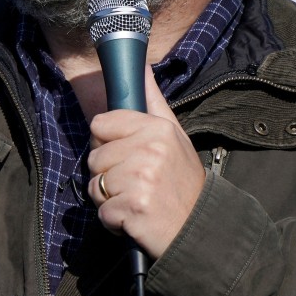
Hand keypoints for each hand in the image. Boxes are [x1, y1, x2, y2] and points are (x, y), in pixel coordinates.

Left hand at [87, 66, 205, 258]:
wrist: (201, 229)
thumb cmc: (182, 181)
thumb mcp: (174, 135)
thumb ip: (153, 101)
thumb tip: (141, 67)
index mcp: (156, 128)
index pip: (100, 124)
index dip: (107, 143)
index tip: (126, 155)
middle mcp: (149, 150)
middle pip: (94, 157)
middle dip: (108, 174)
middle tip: (135, 183)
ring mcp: (141, 179)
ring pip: (95, 185)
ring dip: (109, 199)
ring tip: (136, 200)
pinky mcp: (133, 208)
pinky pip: (102, 211)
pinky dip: (114, 220)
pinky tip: (135, 218)